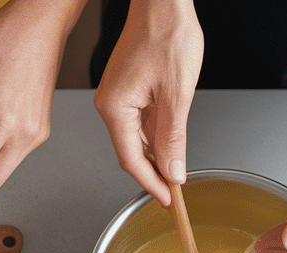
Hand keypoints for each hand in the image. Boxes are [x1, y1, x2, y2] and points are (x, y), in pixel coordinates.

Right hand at [93, 0, 202, 205]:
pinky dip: (154, 135)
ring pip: (136, 136)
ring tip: (175, 171)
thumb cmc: (167, 34)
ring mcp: (117, 95)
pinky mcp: (128, 87)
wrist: (163, 1)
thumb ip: (173, 138)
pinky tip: (168, 143)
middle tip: (174, 191)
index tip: (167, 199)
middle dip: (153, 172)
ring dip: (155, 154)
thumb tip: (172, 171)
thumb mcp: (176, 94)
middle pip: (130, 150)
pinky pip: (139, 120)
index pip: (130, 159)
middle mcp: (110, 104)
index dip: (150, 183)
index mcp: (114, 108)